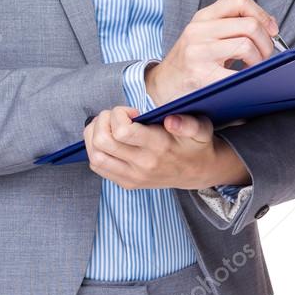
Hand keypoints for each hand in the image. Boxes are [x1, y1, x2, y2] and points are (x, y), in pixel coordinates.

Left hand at [83, 104, 224, 189]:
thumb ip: (188, 124)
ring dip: (94, 135)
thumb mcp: (201, 129)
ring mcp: (132, 177)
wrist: (198, 172)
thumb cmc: (196, 145)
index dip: (120, 114)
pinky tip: (108, 140)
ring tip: (108, 126)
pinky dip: (95, 149)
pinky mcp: (126, 183)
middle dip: (103, 120)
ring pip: (95, 156)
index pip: (122, 132)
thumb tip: (171, 121)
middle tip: (115, 115)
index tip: (132, 111)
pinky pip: (98, 167)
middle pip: (102, 142)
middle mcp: (142, 164)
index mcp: (158, 146)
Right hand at [145, 0, 280, 105]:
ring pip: (247, 45)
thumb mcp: (203, 34)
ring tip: (254, 68)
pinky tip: (246, 80)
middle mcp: (199, 31)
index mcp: (202, 17)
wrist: (161, 85)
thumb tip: (269, 25)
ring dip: (259, 60)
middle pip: (250, 25)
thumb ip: (231, 25)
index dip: (261, 14)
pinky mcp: (202, 75)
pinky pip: (238, 72)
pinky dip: (250, 77)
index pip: (239, 0)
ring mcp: (199, 52)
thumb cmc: (188, 62)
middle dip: (267, 42)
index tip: (270, 29)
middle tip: (265, 56)